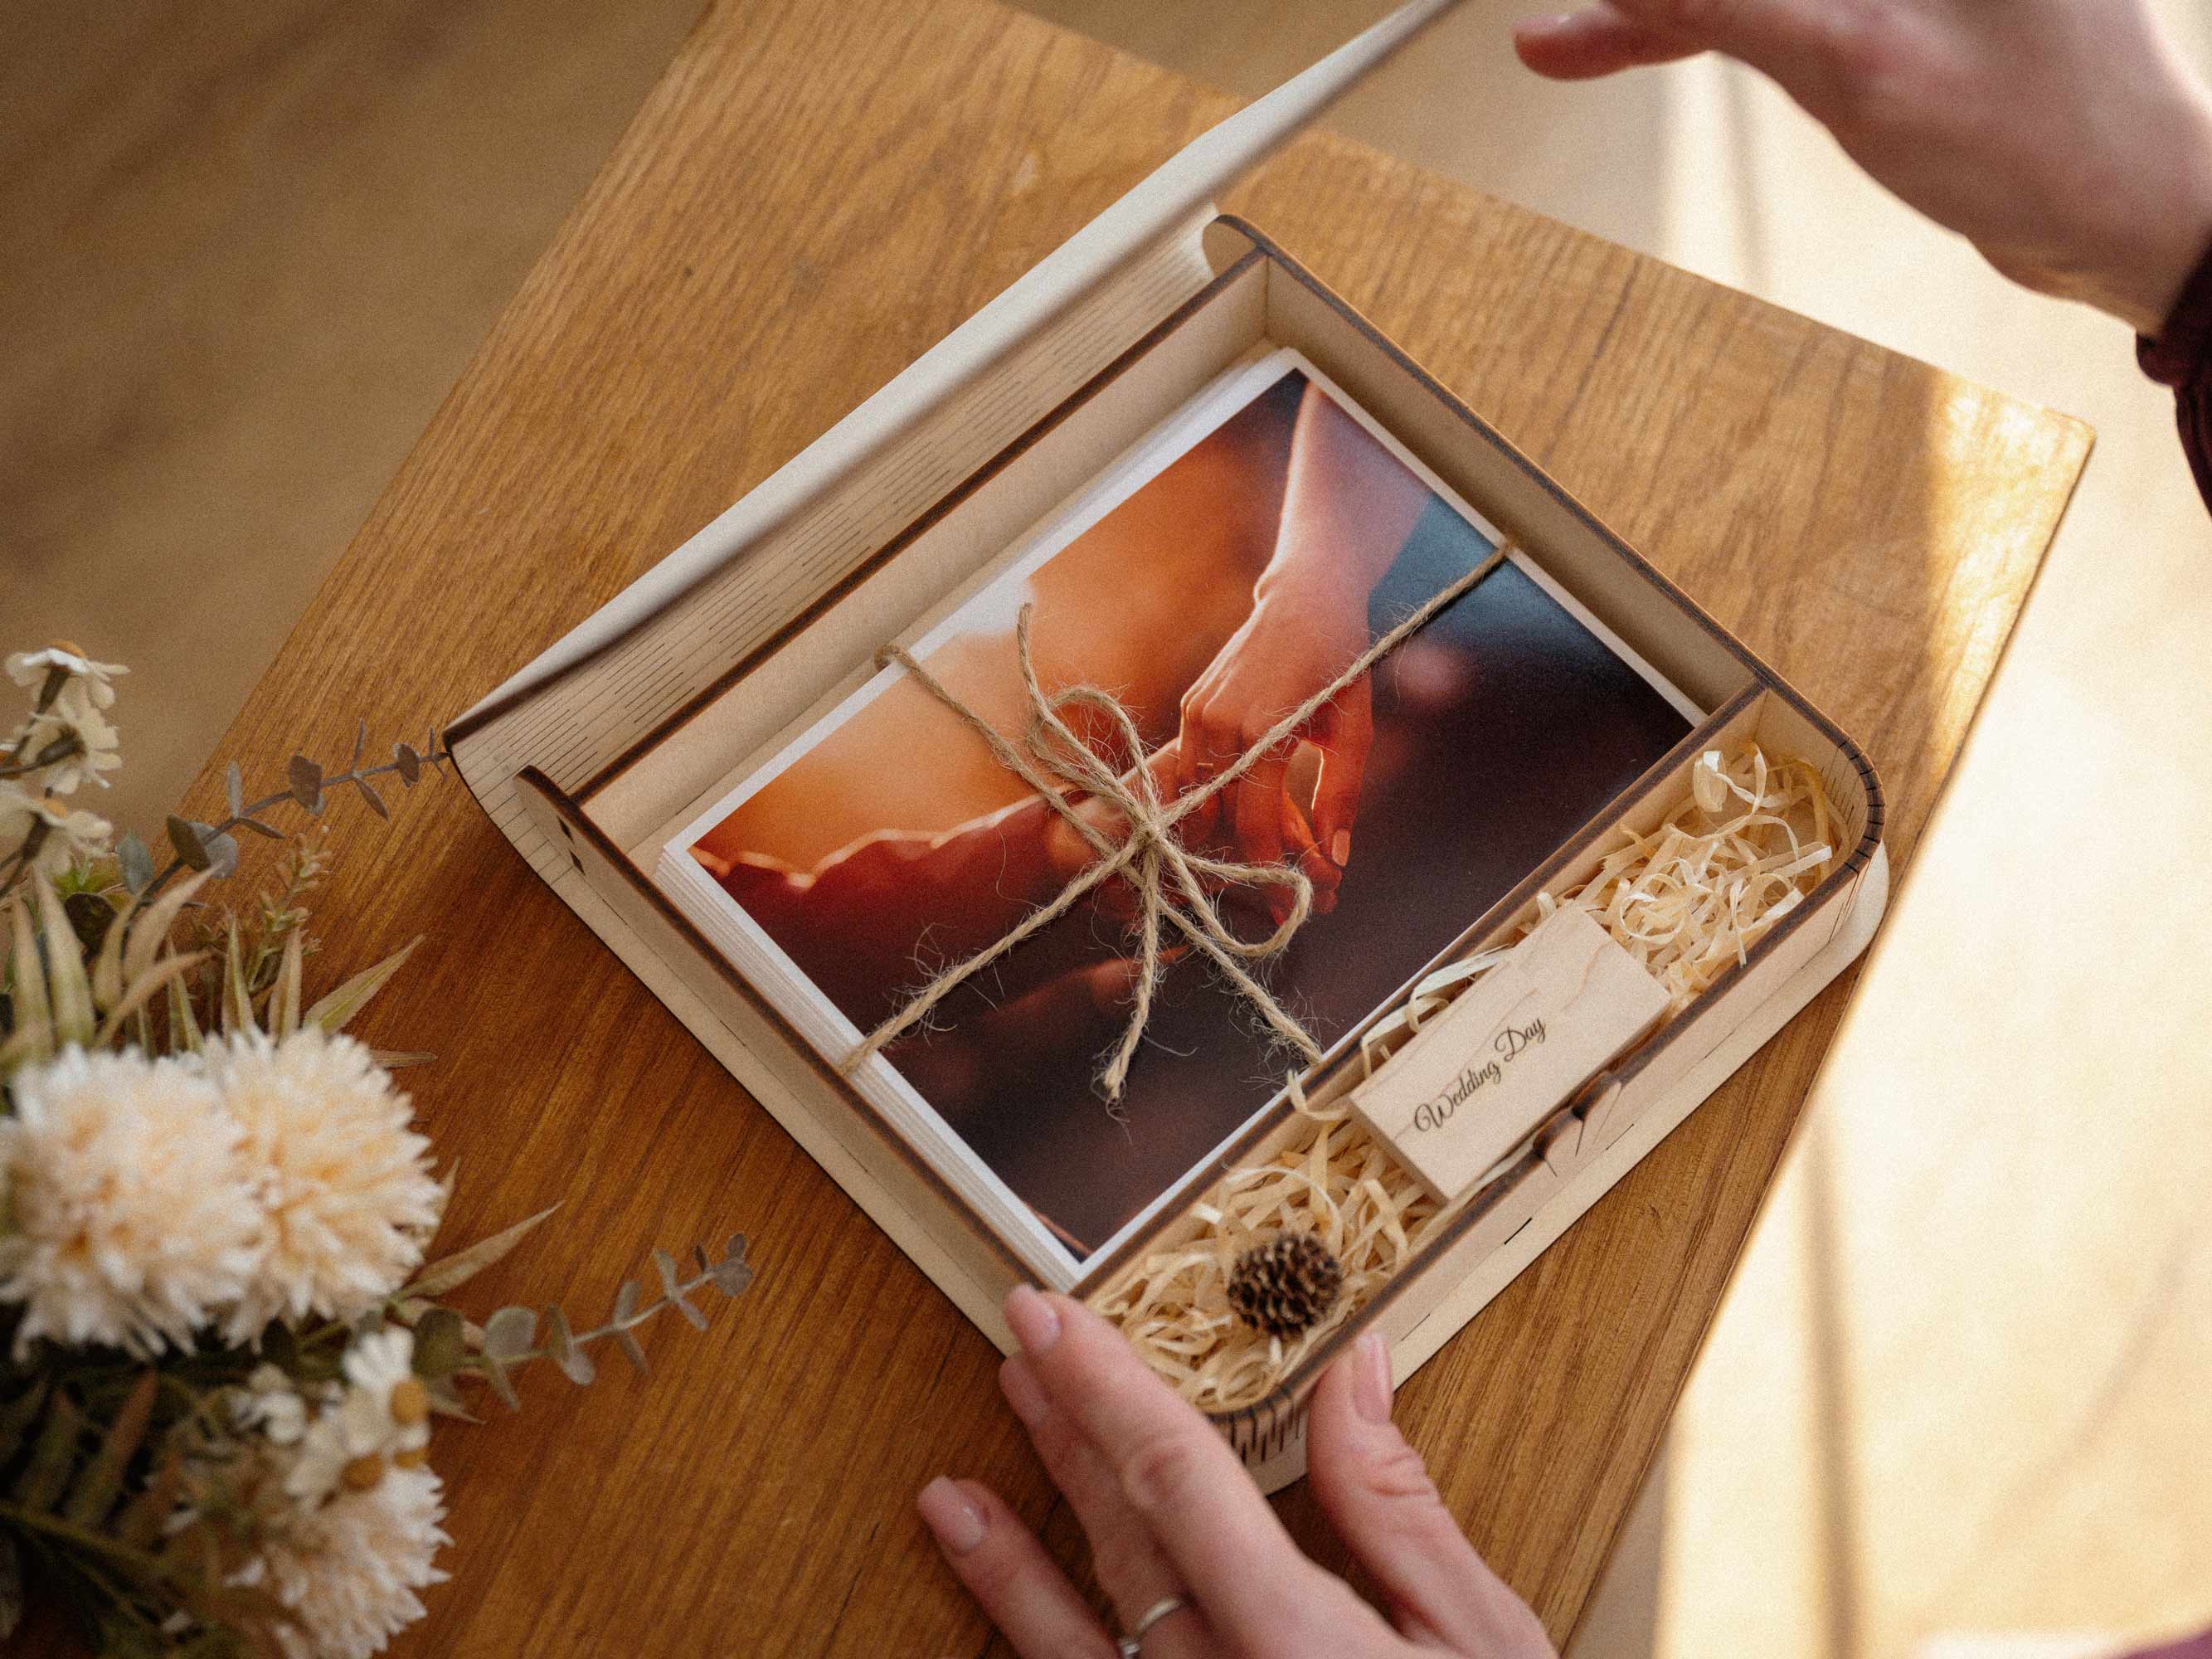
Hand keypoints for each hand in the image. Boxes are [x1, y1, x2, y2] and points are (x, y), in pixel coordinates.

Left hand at [917, 1287, 1556, 1658]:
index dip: (1107, 1386)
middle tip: (1018, 1357)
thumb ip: (1401, 1507)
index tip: (1050, 1318)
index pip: (1179, 1478)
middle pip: (1121, 1544)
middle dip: (1065, 1441)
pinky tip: (1009, 1624)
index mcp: (1299, 1644)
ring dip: (1013, 1567)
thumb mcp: (1481, 1636)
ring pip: (1078, 1647)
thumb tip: (1356, 1372)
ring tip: (949, 1498)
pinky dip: (1040, 1657)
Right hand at [1174, 596, 1369, 922]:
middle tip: (1269, 889)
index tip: (1282, 898)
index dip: (1265, 865)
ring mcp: (1199, 713)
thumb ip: (1342, 795)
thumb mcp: (1354, 731)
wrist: (1304, 602)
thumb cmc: (1340, 665)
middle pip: (1220, 814)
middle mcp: (1221, 723)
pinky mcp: (1191, 706)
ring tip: (1246, 860)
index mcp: (1264, 730)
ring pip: (1197, 796)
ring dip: (1218, 832)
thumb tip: (1336, 857)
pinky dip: (1205, 798)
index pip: (1252, 820)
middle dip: (1241, 856)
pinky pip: (1189, 769)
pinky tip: (1227, 818)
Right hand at [1516, 0, 2211, 333]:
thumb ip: (1722, 10)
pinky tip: (1615, 44)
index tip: (1578, 13)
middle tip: (1553, 33)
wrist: (2128, 215)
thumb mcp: (1852, 66)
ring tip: (1554, 42)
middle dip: (1647, 1)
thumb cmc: (2037, 141)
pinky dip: (1695, 25)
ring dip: (1656, 14)